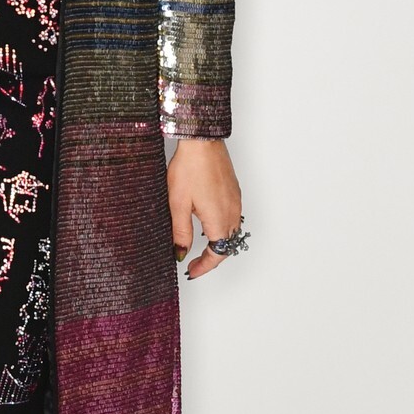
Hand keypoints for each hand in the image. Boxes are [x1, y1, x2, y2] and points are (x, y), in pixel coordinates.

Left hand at [167, 137, 243, 278]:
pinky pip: (232, 218)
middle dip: (211, 258)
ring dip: (218, 243)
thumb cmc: (190, 168)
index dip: (205, 267)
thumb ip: (181, 232)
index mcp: (219, 220)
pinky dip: (222, 228)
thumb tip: (181, 252)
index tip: (192, 271)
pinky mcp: (234, 192)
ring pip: (231, 232)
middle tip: (193, 262)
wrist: (202, 142)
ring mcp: (235, 202)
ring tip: (198, 246)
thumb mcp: (178, 204)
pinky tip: (206, 223)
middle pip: (227, 246)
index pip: (217, 254)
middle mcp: (232, 213)